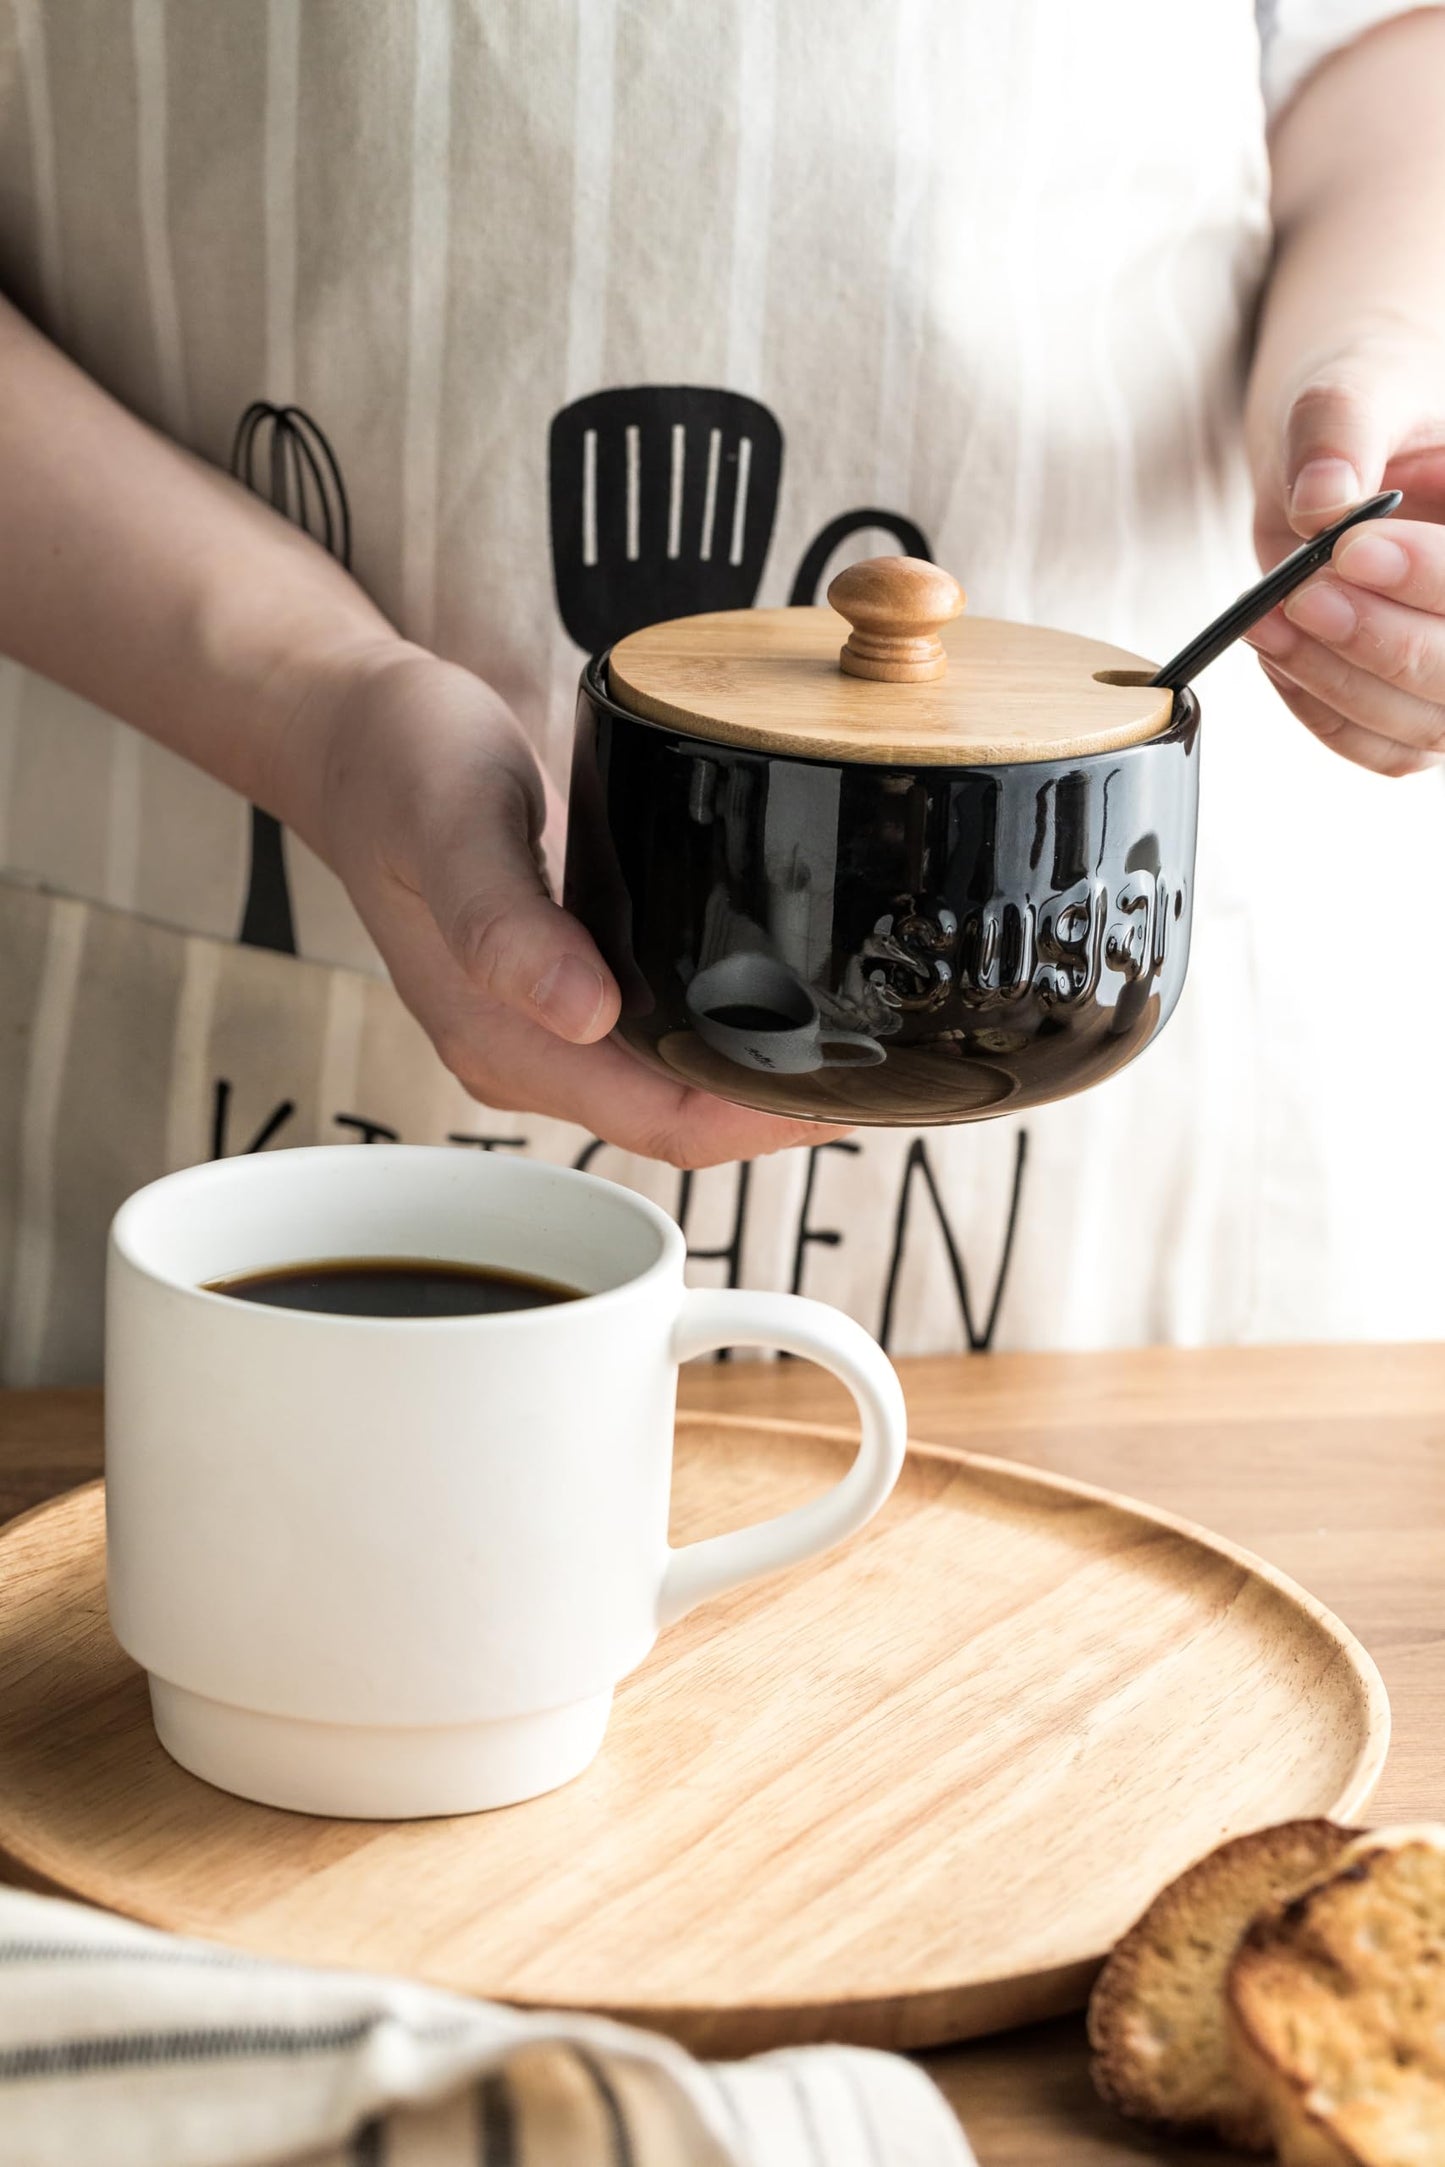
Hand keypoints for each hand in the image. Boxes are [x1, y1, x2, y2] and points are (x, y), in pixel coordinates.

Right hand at [286, 642, 843, 1166]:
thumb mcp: (450, 821)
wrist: (353, 730)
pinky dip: (729, 1028)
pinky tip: (788, 992)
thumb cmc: (398, 765)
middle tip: (894, 1062)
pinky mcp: (567, 982)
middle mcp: (529, 1051)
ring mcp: (546, 1024)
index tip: (856, 1092)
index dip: (764, 1125)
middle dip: (785, 1110)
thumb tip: (585, 1012)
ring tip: (863, 1035)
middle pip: (683, 1121)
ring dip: (763, 1075)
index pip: (664, 1125)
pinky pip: (663, 1035)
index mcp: (500, 1040)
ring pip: (677, 1085)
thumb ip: (504, 921)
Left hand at [1246, 331, 1444, 775]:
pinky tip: (1282, 655)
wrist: (1346, 448)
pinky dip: (1324, 712)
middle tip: (1300, 594)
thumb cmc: (1367, 408)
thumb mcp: (1353, 388)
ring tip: (1266, 621)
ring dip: (1339, 680)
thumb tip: (1321, 503)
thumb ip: (1339, 431)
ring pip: (1425, 721)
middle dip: (1382, 640)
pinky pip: (1383, 747)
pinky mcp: (1417, 707)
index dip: (1430, 575)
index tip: (1348, 549)